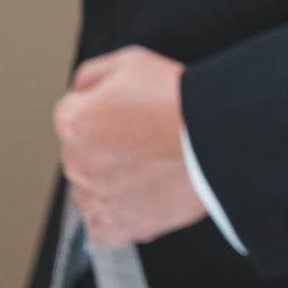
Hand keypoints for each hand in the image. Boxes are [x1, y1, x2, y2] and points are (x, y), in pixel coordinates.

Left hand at [54, 46, 205, 245]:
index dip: (104, 112)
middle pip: (83, 155)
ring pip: (92, 191)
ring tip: (150, 169)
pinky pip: (104, 226)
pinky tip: (143, 196)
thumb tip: (81, 91)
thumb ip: (92, 76)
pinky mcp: (116, 227)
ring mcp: (95, 199)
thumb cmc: (178, 101)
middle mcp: (75, 163)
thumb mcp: (130, 61)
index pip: (74, 116)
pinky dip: (119, 215)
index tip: (128, 115)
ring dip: (111, 183)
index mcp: (73, 122)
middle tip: (145, 141)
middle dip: (106, 149)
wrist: (213, 138)